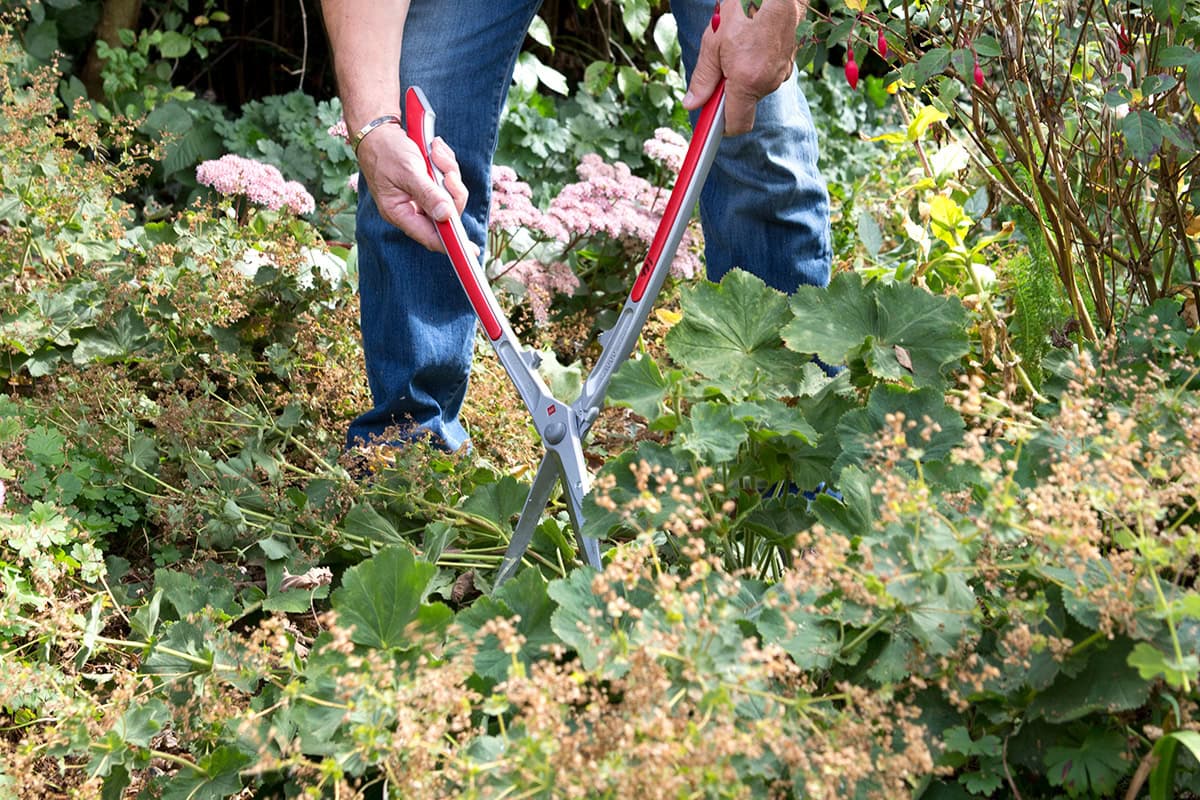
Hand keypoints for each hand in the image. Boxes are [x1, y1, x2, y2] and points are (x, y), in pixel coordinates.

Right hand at [354, 124, 472, 253]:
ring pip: (449, 195)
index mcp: (399, 213)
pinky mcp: (427, 184)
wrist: (379, 129)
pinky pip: (447, 182)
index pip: (430, 237)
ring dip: (449, 172)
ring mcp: (420, 197)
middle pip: (446, 214)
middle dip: (452, 191)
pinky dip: (446, 165)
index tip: (472, 251)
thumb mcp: (408, 172)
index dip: (452, 244)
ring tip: (436, 152)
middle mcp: (411, 209)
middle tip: (447, 172)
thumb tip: (446, 216)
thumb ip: (428, 194)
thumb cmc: (386, 151)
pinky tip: (435, 150)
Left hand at [683, 0, 803, 135]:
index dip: (721, 128)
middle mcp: (768, 82)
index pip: (737, 125)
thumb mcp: (712, 44)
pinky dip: (756, 67)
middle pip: (744, 105)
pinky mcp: (789, 63)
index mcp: (747, 82)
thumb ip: (703, 79)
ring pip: (755, 89)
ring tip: (736, 48)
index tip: (709, 122)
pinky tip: (751, 44)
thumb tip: (692, 104)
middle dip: (729, 94)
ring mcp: (781, 73)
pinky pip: (767, 75)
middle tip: (719, 67)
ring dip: (742, 78)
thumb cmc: (743, 10)